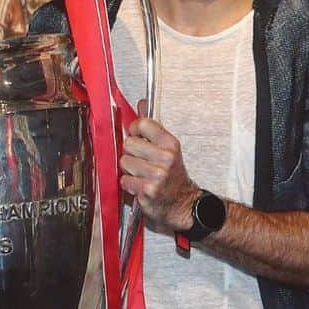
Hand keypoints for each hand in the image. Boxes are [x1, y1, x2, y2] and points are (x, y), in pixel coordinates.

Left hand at [120, 105, 198, 233]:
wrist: (183, 205)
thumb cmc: (174, 177)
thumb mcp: (169, 149)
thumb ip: (153, 127)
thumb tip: (142, 104)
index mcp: (171, 144)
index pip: (142, 124)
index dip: (134, 131)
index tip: (137, 137)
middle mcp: (166, 157)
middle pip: (129, 144)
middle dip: (131, 153)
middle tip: (141, 161)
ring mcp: (157, 174)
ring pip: (124, 162)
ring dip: (129, 170)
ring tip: (141, 174)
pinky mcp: (147, 190)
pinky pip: (124, 180)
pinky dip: (129, 184)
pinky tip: (140, 185)